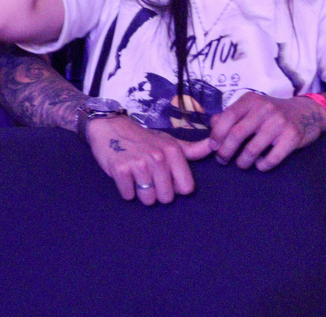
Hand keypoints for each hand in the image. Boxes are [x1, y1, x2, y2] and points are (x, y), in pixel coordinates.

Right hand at [86, 115, 210, 204]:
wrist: (109, 126)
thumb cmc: (142, 138)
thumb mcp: (168, 141)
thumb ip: (193, 149)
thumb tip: (215, 146)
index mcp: (172, 151)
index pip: (186, 188)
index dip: (175, 187)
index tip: (164, 177)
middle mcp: (157, 157)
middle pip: (167, 197)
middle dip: (157, 193)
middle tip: (147, 177)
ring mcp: (138, 163)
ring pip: (148, 199)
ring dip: (140, 193)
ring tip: (135, 178)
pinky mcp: (120, 169)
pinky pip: (128, 195)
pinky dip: (125, 190)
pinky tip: (124, 176)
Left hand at [208, 91, 325, 170]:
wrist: (306, 112)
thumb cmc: (271, 113)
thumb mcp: (251, 107)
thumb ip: (231, 115)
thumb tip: (212, 125)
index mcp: (250, 100)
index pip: (227, 117)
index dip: (217, 134)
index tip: (213, 147)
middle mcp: (264, 109)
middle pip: (237, 134)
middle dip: (225, 151)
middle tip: (222, 160)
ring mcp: (279, 122)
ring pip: (253, 148)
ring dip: (243, 161)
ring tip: (241, 164)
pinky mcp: (293, 136)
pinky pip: (272, 157)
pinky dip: (263, 165)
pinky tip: (259, 165)